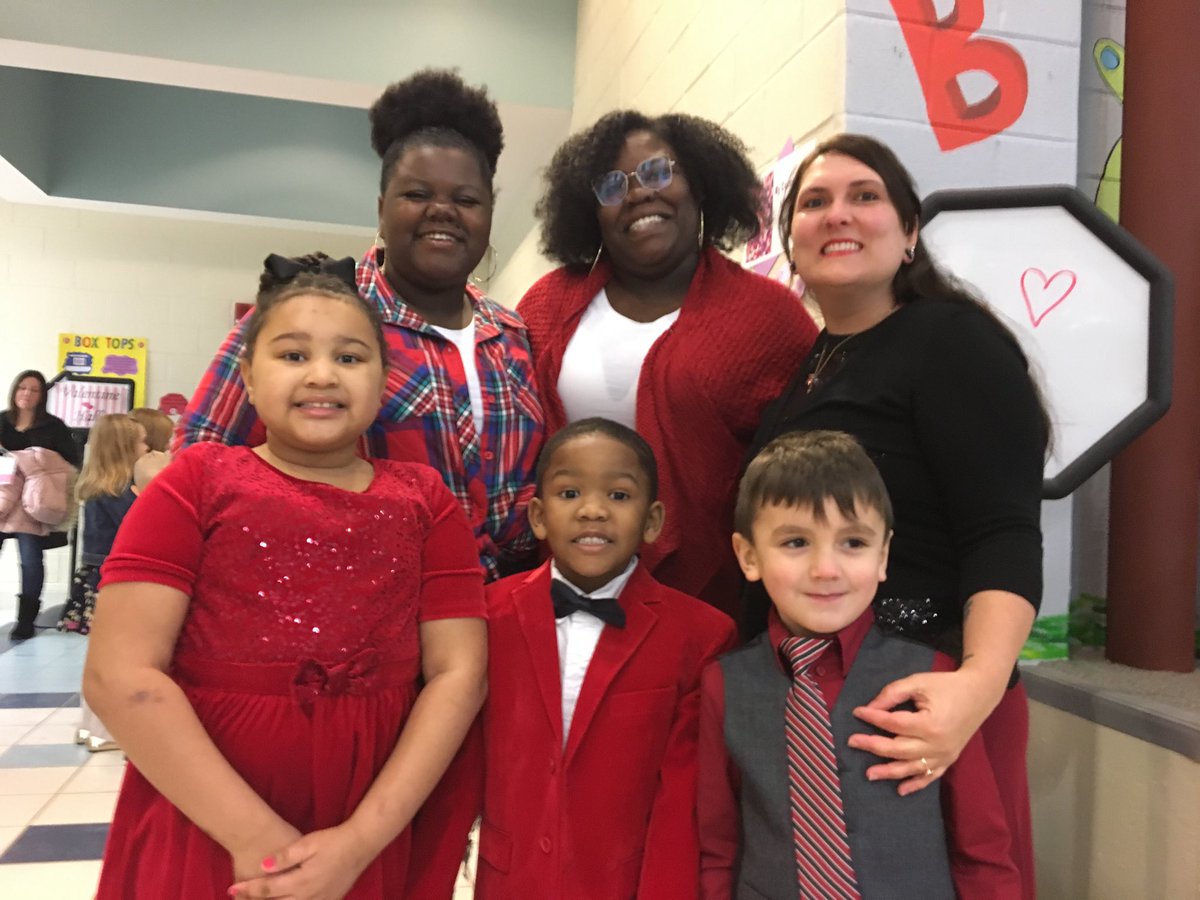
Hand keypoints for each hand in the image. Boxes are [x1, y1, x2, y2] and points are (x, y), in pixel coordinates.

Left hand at [228, 823, 375, 899]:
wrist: (361, 845)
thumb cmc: (333, 840)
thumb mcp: (309, 843)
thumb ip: (286, 856)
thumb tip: (263, 864)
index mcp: (301, 881)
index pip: (267, 889)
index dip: (248, 889)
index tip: (231, 888)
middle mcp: (309, 896)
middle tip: (237, 897)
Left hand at [848, 668, 1001, 795]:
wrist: (979, 694)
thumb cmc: (947, 685)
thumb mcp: (918, 682)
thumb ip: (893, 693)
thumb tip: (871, 708)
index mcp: (929, 724)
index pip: (893, 723)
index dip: (873, 718)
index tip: (857, 712)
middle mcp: (936, 744)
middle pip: (898, 749)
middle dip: (872, 746)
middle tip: (852, 742)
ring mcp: (944, 756)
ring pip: (911, 768)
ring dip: (888, 772)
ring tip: (869, 774)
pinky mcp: (949, 760)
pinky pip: (929, 776)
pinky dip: (915, 784)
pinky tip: (900, 790)